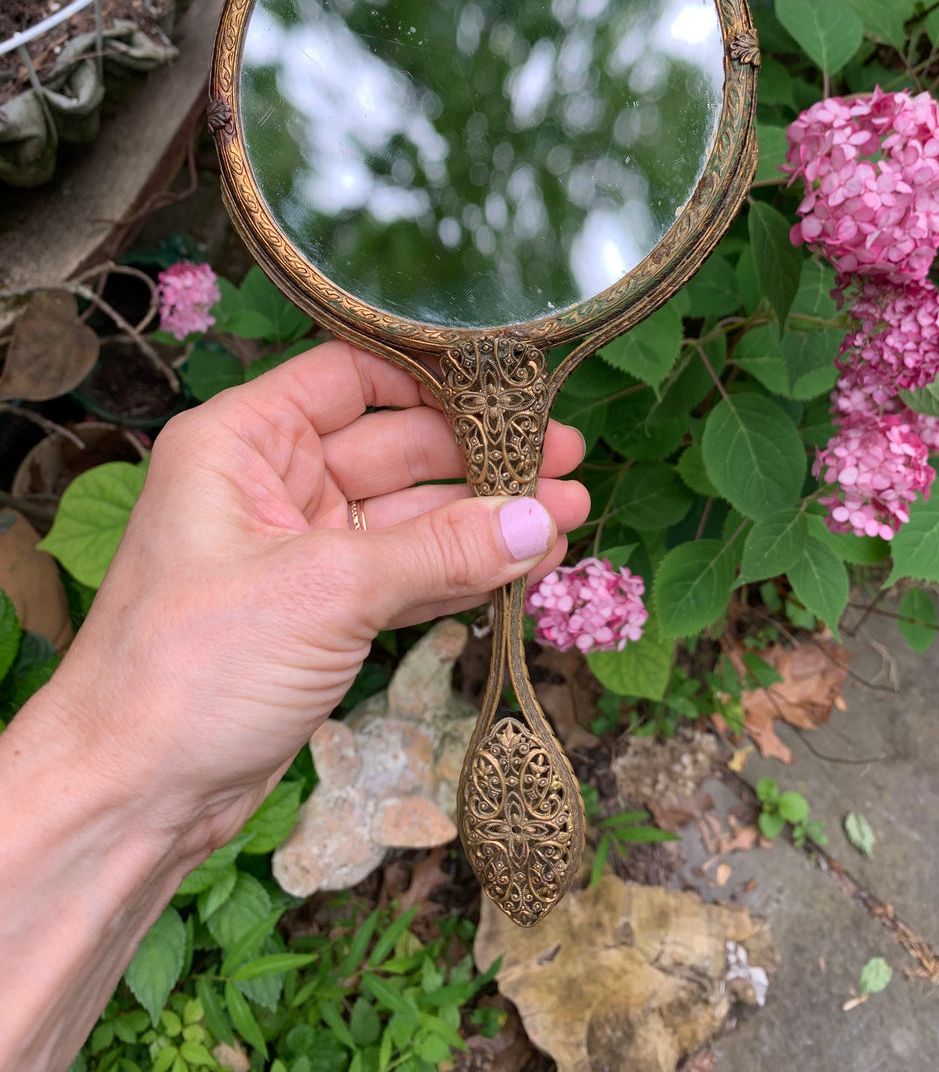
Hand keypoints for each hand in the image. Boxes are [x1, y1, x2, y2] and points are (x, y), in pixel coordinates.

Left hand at [47, 340, 589, 852]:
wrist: (133, 795)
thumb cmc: (191, 670)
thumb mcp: (325, 591)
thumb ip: (438, 551)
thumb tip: (538, 519)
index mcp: (241, 442)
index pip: (349, 378)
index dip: (432, 381)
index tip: (510, 391)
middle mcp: (269, 485)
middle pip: (394, 449)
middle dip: (480, 461)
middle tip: (565, 460)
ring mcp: (298, 552)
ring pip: (408, 519)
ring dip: (483, 522)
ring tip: (570, 514)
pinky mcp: (320, 613)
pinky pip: (404, 575)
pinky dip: (460, 573)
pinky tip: (525, 566)